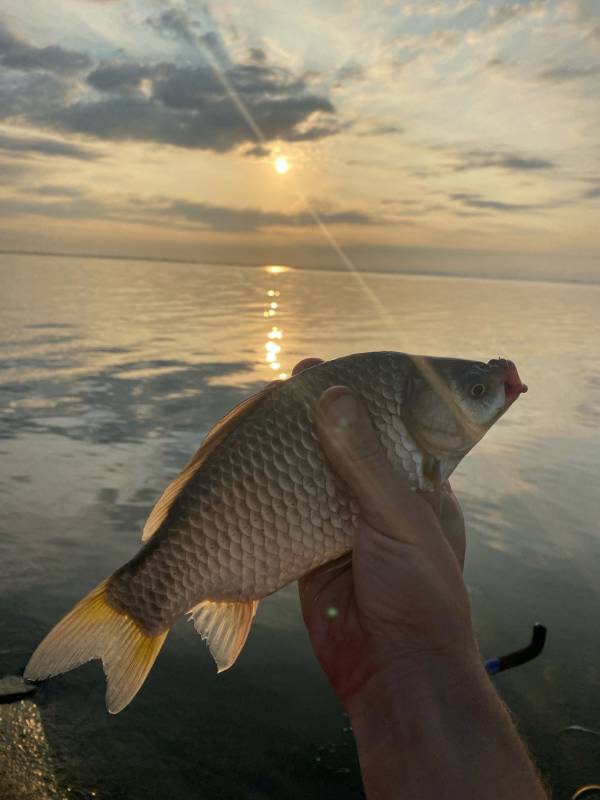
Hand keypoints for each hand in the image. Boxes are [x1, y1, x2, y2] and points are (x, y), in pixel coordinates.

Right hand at [292, 358, 476, 707]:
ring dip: (293, 454)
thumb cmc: (417, 591)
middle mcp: (382, 503)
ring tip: (266, 416)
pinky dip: (275, 497)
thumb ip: (362, 460)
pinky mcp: (313, 554)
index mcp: (419, 485)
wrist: (395, 674)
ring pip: (315, 480)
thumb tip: (332, 396)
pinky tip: (255, 470)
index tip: (328, 371)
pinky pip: (291, 516)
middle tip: (289, 385)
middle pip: (346, 449)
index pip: (389, 428)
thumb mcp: (397, 516)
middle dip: (319, 420)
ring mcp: (346, 528)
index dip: (360, 399)